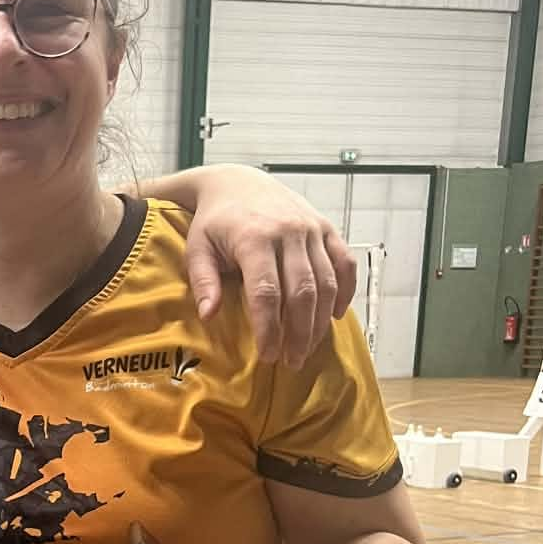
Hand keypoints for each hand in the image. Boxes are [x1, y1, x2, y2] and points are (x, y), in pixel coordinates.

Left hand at [184, 166, 355, 367]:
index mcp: (254, 238)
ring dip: (321, 320)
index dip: (270, 328)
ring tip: (309, 348)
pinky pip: (345, 263)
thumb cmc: (214, 222)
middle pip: (302, 292)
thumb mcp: (197, 248)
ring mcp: (312, 229)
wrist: (236, 182)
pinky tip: (334, 316)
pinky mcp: (326, 227)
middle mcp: (289, 232)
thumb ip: (203, 281)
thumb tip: (209, 316)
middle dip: (299, 333)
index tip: (268, 356)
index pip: (267, 293)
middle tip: (292, 361)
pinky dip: (344, 291)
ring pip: (327, 282)